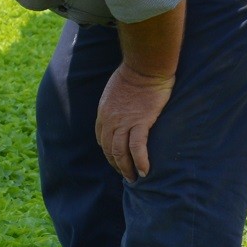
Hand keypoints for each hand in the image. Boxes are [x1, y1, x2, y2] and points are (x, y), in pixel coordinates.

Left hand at [96, 64, 173, 181]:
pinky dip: (139, 161)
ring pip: (121, 152)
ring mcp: (124, 122)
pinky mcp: (140, 122)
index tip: (117, 160)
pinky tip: (144, 171)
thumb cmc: (134, 74)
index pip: (102, 139)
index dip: (109, 152)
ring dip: (126, 168)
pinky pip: (137, 147)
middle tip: (126, 176)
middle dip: (117, 165)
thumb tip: (123, 112)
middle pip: (109, 149)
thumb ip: (116, 104)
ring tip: (134, 179)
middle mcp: (110, 120)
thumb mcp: (115, 91)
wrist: (144, 66)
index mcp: (104, 113)